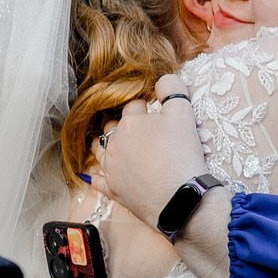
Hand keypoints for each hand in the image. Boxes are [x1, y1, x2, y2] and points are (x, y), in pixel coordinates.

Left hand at [94, 72, 209, 225]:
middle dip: (122, 124)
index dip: (145, 108)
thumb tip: (163, 78)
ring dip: (104, 145)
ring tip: (111, 144)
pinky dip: (95, 176)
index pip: (134, 106)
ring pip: (100, 150)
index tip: (154, 114)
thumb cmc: (181, 155)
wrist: (179, 198)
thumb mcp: (184, 114)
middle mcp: (115, 142)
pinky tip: (92, 175)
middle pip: (113, 126)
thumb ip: (173, 90)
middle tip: (137, 130)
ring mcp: (111, 167)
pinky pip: (97, 180)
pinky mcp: (112, 189)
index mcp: (131, 121)